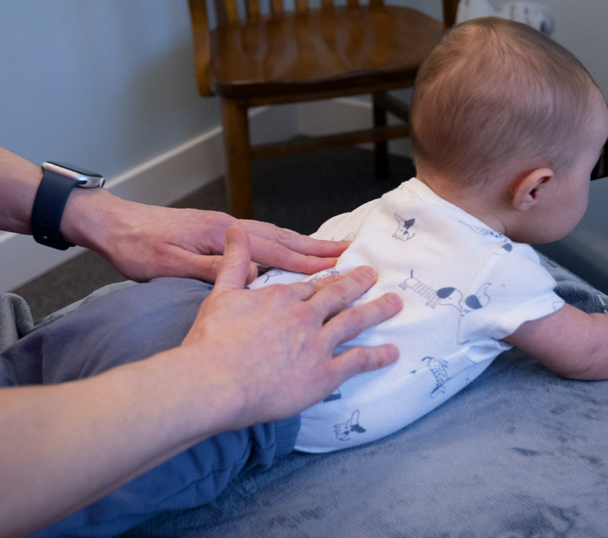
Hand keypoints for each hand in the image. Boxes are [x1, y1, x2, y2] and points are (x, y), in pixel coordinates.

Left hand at [66, 192, 347, 282]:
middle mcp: (228, 227)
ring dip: (302, 244)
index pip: (273, 250)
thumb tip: (252, 275)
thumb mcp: (170, 264)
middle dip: (315, 247)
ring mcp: (222, 227)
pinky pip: (259, 238)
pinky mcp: (214, 232)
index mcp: (221, 235)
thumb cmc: (137, 247)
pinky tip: (285, 252)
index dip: (306, 261)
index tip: (336, 266)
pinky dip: (281, 244)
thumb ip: (211, 269)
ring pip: (272, 235)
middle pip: (281, 237)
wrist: (111, 223)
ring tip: (328, 251)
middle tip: (347, 252)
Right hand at [180, 226, 401, 427]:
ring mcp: (318, 344)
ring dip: (377, 311)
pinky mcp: (324, 374)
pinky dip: (378, 356)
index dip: (327, 280)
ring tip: (395, 303)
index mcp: (282, 297)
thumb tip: (236, 229)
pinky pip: (358, 361)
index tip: (340, 274)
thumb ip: (234, 262)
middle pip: (339, 296)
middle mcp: (305, 316)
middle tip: (374, 276)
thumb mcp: (220, 293)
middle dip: (358, 284)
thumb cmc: (212, 340)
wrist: (215, 379)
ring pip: (355, 322)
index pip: (311, 286)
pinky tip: (392, 352)